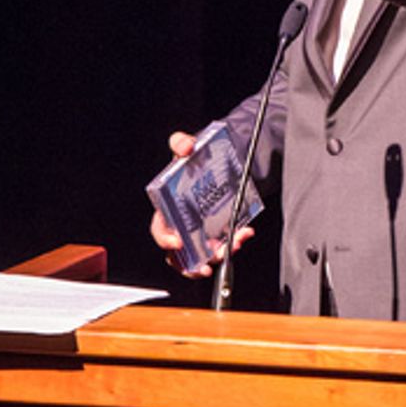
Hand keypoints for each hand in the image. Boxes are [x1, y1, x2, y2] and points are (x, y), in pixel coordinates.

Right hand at [149, 131, 254, 275]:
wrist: (215, 161)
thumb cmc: (193, 159)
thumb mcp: (186, 146)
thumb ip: (181, 142)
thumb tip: (185, 146)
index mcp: (167, 210)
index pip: (160, 231)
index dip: (165, 240)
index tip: (178, 243)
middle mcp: (181, 226)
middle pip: (180, 255)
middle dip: (193, 264)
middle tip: (209, 263)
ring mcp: (198, 233)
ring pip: (203, 256)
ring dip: (218, 256)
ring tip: (235, 245)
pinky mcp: (216, 234)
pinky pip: (222, 248)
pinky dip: (233, 245)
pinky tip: (245, 233)